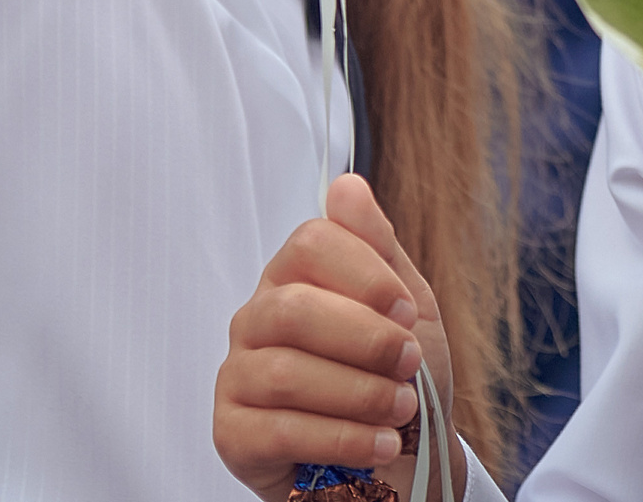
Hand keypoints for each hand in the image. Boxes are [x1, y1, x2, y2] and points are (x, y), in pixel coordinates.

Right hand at [214, 174, 463, 499]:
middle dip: (367, 339)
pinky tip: (379, 443)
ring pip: (287, 372)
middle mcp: (258, 318)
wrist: (400, 456)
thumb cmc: (398, 375)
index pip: (312, 242)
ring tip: (401, 409)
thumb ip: (378, 246)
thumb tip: (347, 185)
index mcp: (296, 275)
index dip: (365, 275)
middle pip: (295, 309)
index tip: (406, 311)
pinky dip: (342, 438)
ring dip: (360, 393)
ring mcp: (239, 375)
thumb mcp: (407, 305)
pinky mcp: (233, 433)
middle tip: (409, 363)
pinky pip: (280, 430)